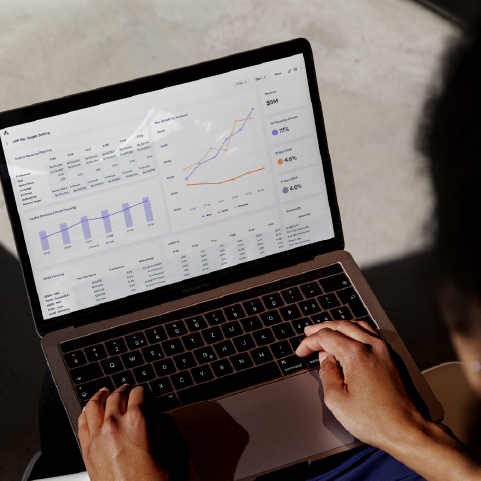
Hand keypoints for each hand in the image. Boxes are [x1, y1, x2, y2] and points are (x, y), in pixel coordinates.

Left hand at [78, 384, 169, 480]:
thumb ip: (168, 426)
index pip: (140, 393)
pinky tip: (90, 410)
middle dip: (125, 390)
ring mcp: (98, 438)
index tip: (148, 394)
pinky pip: (82, 423)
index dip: (146, 391)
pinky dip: (86, 412)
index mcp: (138, 421)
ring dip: (102, 395)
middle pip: (117, 395)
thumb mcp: (175, 451)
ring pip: (95, 405)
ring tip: (106, 392)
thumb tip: (161, 417)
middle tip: (130, 390)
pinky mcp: (87, 452)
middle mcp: (115, 426)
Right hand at [295, 320, 426, 450]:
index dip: (309, 342)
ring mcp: (384, 350)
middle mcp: (372, 346)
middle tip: (309, 333)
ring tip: (327, 333)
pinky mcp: (392, 357)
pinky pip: (371, 333)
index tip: (301, 351)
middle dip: (321, 329)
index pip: (326, 337)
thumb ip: (326, 373)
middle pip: (341, 325)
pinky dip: (355, 331)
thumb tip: (326, 360)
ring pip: (358, 325)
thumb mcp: (337, 400)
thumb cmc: (375, 420)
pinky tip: (349, 340)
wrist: (407, 430)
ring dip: (339, 327)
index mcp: (356, 354)